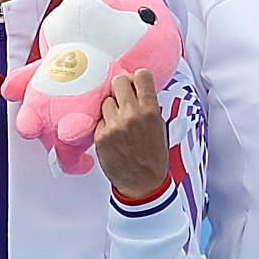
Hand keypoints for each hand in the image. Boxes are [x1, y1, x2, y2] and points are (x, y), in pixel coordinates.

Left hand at [95, 68, 168, 203]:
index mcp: (150, 110)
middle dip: (120, 88)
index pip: (141, 75)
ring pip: (106, 101)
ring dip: (111, 108)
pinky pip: (99, 119)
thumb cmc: (153, 157)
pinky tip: (113, 136)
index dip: (137, 79)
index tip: (136, 84)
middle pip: (118, 81)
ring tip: (118, 122)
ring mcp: (114, 125)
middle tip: (123, 99)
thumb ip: (149, 106)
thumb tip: (139, 90)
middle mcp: (131, 114)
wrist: (143, 183)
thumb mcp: (159, 127)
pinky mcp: (100, 136)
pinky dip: (104, 125)